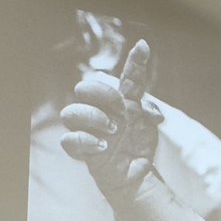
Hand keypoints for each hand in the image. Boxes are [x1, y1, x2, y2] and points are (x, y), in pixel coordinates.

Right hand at [60, 39, 161, 195]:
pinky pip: (68, 139)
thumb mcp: (149, 127)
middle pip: (83, 87)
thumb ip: (150, 112)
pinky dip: (86, 141)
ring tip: (113, 131)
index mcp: (119, 100)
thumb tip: (151, 112)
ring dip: (93, 118)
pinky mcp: (80, 148)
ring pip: (70, 112)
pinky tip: (103, 146)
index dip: (135, 61)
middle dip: (102, 95)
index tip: (143, 47)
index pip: (125, 76)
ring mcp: (87, 129)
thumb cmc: (137, 145)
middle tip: (121, 111)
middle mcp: (99, 110)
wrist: (134, 173)